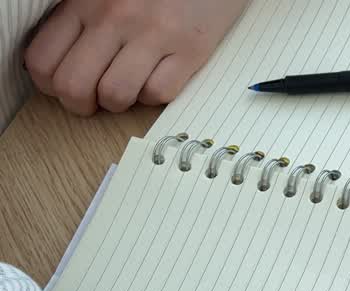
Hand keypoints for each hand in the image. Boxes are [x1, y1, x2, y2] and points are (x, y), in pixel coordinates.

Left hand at [24, 0, 249, 115]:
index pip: (42, 62)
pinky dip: (155, 95)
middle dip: (81, 105)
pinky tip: (158, 77)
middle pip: (73, 86)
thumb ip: (80, 19)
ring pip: (115, 95)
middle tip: (95, 100)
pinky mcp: (190, 48)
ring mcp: (154, 33)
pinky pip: (159, 93)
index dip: (51, 86)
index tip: (68, 85)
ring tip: (128, 89)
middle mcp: (114, 17)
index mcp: (85, 2)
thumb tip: (66, 64)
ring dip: (119, 103)